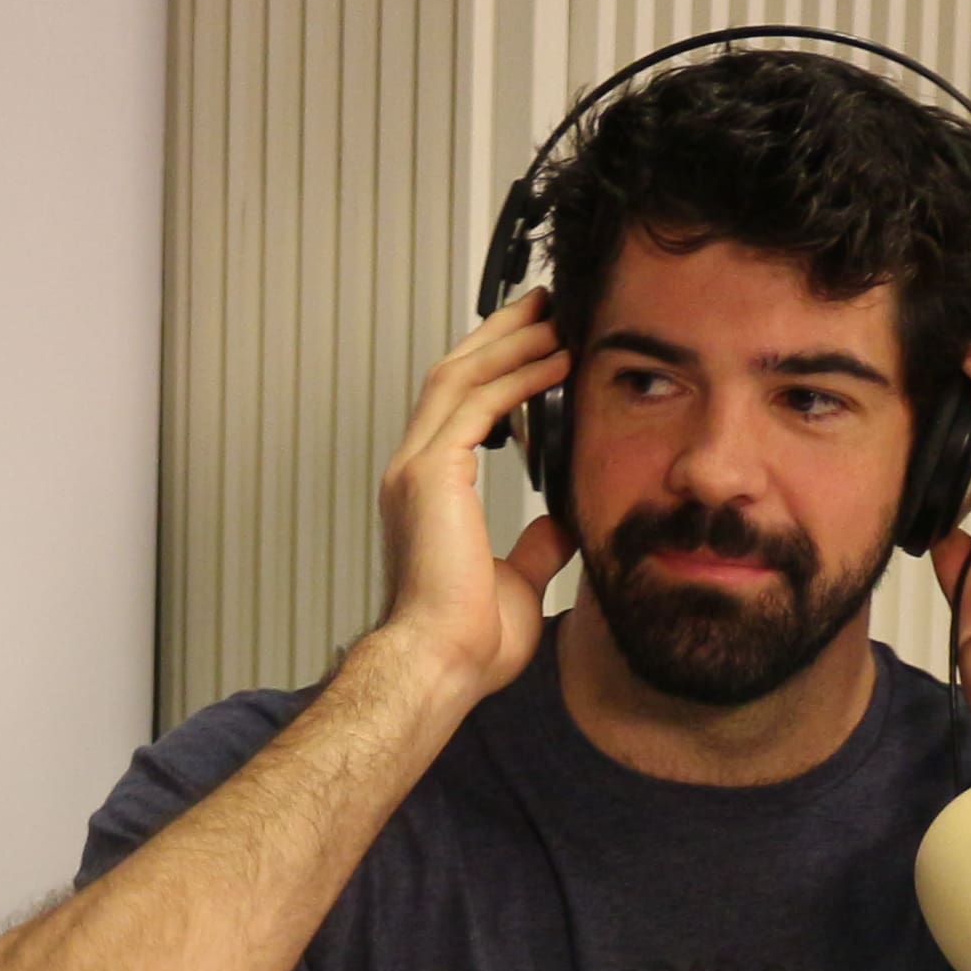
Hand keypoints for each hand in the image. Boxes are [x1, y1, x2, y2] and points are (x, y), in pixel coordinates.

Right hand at [373, 293, 579, 708]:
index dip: (493, 369)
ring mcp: (417, 469)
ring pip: (459, 377)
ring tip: (552, 318)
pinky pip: (476, 403)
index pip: (455, 409)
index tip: (534, 343)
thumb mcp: (516, 581)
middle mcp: (413, 471)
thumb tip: (558, 526)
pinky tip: (552, 360)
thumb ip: (533, 546)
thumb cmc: (465, 641)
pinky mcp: (432, 473)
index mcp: (426, 494)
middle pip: (451, 376)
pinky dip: (516, 376)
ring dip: (508, 343)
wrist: (441, 664)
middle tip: (541, 306)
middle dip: (498, 336)